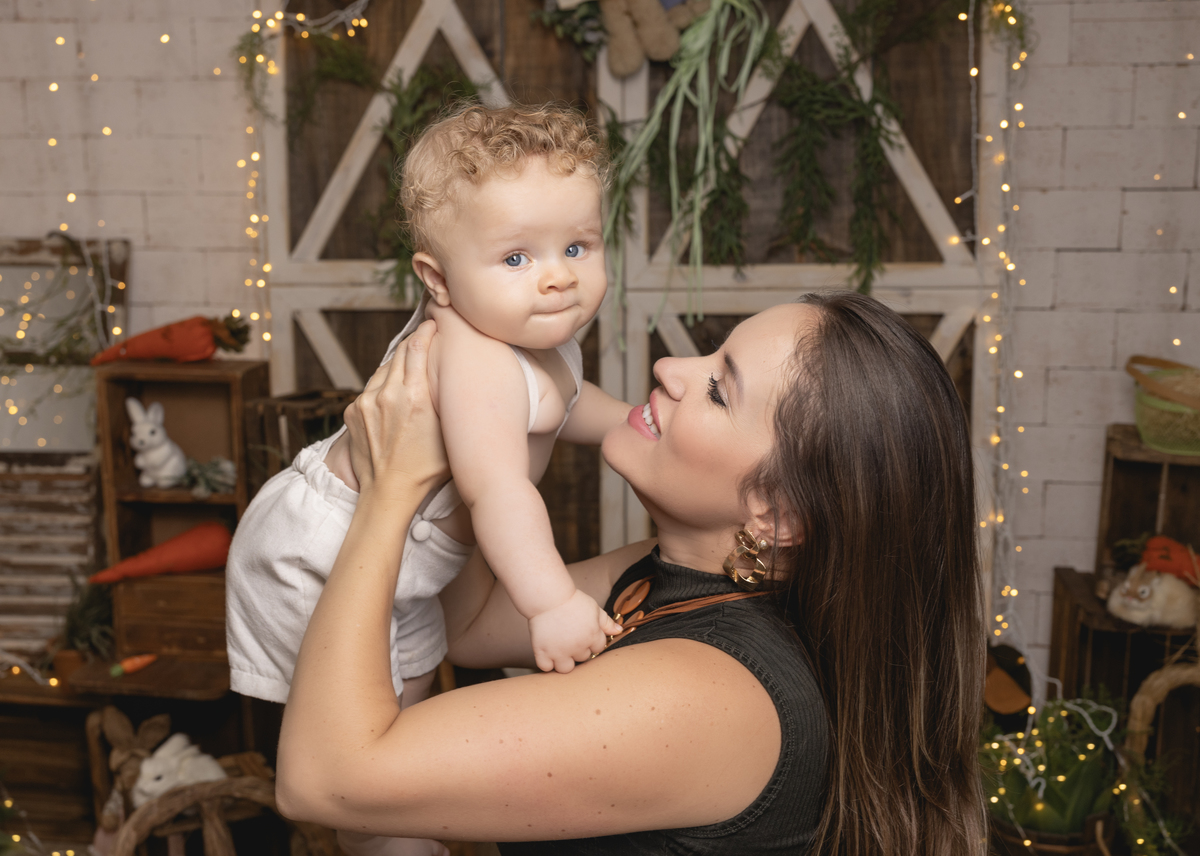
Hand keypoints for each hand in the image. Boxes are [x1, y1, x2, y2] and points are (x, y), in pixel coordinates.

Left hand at [343, 319, 448, 497]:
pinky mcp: (352, 411)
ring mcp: (365, 402)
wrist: (389, 491)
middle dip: (412, 343)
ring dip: (397, 367)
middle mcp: (387, 394)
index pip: (417, 347)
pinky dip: (382, 388)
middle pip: (399, 353)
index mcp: (414, 396)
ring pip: (383, 370)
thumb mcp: (450, 432)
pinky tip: (393, 400)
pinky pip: (369, 389)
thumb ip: (449, 401)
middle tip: (424, 339)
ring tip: (409, 373)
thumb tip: (455, 377)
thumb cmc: (427, 468)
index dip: (426, 331)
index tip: (433, 325)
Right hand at [527, 589, 623, 673]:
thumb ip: (607, 622)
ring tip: (560, 649)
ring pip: (566, 669)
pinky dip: (546, 663)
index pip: (598, 648)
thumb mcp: (594, 609)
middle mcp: (577, 647)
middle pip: (582, 658)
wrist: (549, 597)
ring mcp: (559, 651)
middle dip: (578, 650)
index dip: (592, 641)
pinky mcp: (542, 652)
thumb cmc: (572, 600)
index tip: (583, 632)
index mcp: (592, 636)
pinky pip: (546, 667)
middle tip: (570, 637)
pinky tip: (547, 653)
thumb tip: (619, 631)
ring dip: (564, 661)